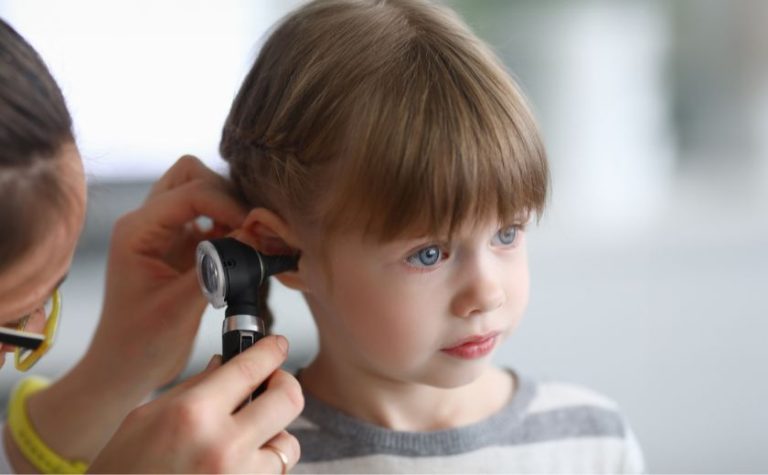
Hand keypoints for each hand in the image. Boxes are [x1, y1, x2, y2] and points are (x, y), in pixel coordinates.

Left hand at [88, 155, 246, 389]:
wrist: (124, 368)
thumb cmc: (139, 344)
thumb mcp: (179, 308)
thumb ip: (216, 269)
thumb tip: (253, 238)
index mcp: (137, 230)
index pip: (191, 191)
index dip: (228, 205)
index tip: (253, 230)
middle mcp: (148, 223)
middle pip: (193, 175)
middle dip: (227, 195)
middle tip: (250, 229)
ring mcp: (164, 232)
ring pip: (203, 192)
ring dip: (230, 209)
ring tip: (250, 240)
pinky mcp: (181, 247)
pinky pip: (212, 220)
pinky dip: (232, 228)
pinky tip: (245, 250)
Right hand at [89, 336, 302, 473]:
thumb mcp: (144, 419)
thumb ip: (194, 388)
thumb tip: (226, 364)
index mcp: (193, 415)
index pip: (251, 367)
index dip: (272, 351)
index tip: (278, 346)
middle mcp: (222, 447)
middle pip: (288, 400)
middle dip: (285, 386)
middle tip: (272, 385)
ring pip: (288, 445)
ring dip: (274, 437)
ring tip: (244, 441)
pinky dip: (262, 468)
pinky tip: (235, 466)